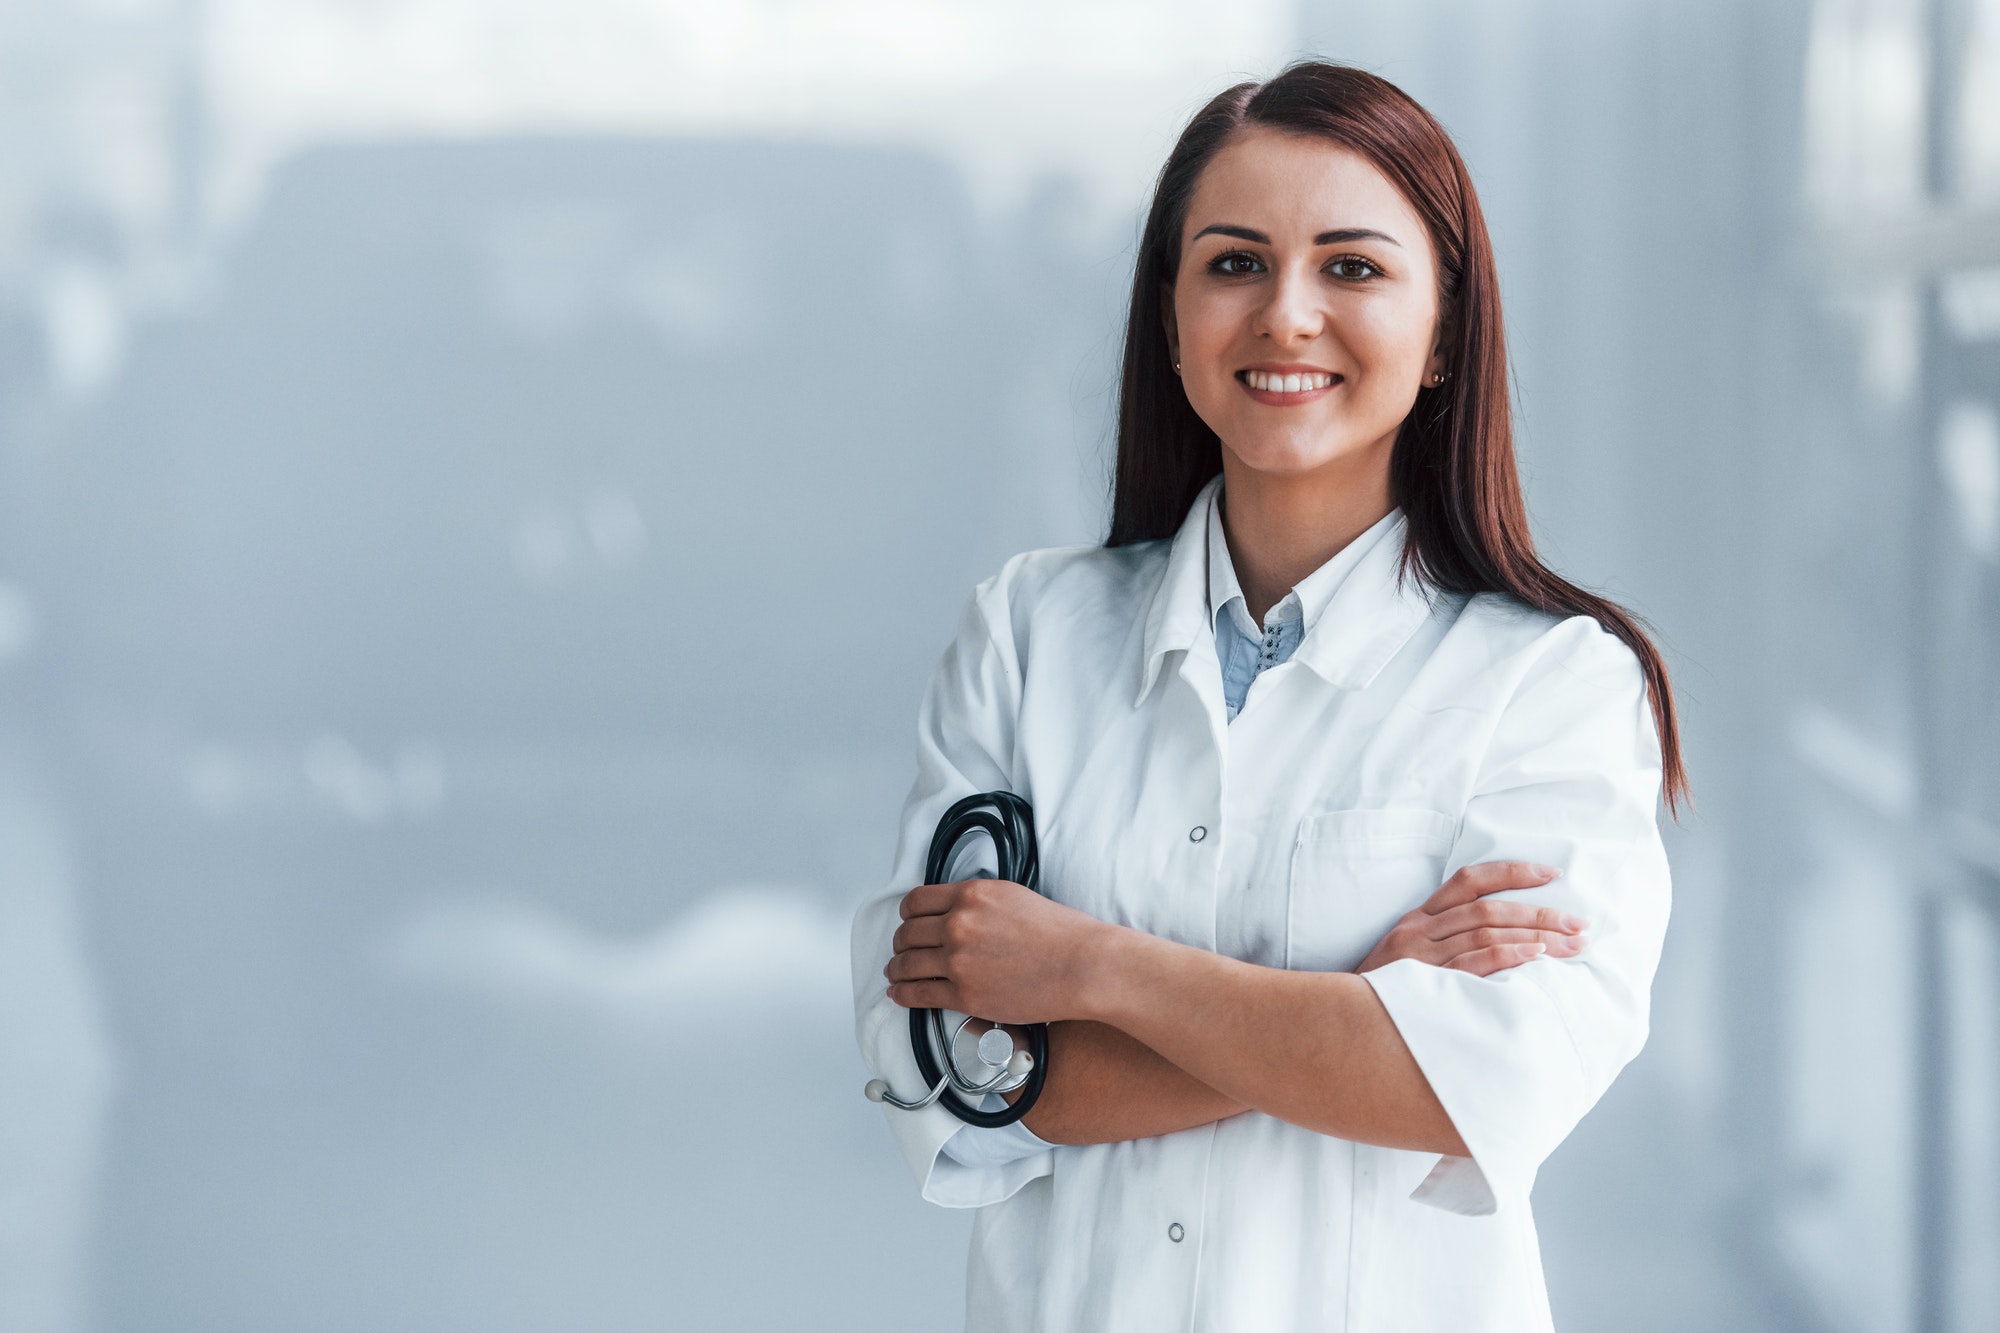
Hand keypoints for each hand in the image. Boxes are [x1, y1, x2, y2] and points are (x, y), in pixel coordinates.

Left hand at [884, 879, 1108, 1024]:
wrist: (1083, 965)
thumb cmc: (1061, 933)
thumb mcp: (1013, 896)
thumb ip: (978, 901)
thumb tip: (957, 911)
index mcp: (971, 895)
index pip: (916, 901)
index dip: (907, 915)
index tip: (907, 922)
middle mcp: (959, 924)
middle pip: (907, 933)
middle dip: (901, 944)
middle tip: (901, 951)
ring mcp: (959, 960)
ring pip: (907, 964)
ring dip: (897, 970)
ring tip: (896, 974)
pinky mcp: (964, 994)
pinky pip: (919, 994)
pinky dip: (903, 994)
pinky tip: (899, 994)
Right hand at [1355, 861, 1585, 975]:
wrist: (1339, 1020)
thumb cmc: (1381, 991)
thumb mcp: (1406, 955)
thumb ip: (1444, 941)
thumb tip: (1505, 938)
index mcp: (1418, 916)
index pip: (1470, 880)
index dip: (1513, 872)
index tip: (1552, 874)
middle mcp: (1418, 929)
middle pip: (1489, 908)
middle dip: (1540, 913)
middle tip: (1580, 923)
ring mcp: (1420, 955)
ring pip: (1487, 932)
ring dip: (1537, 936)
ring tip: (1573, 945)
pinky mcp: (1424, 982)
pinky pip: (1473, 963)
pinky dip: (1508, 956)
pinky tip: (1537, 957)